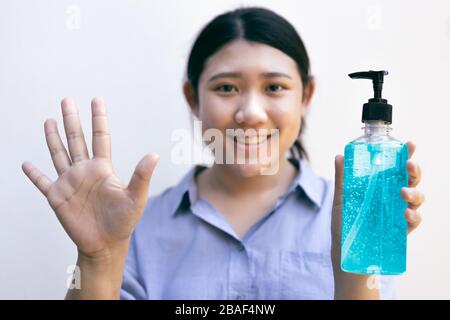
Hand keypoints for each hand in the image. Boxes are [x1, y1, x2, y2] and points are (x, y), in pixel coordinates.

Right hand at [22, 97, 158, 259]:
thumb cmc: (123, 221)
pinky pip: (43, 182)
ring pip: (59, 154)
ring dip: (53, 138)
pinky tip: (26, 164)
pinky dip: (34, 174)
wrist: (106, 243)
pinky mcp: (57, 197)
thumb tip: (155, 154)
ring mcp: (70, 182)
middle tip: (67, 100)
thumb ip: (142, 175)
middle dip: (72, 120)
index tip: (96, 100)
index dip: (98, 119)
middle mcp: (85, 171)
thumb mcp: (135, 197)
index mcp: (103, 168)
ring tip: (49, 120)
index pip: (100, 137)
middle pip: (76, 140)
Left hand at [332, 141, 423, 247]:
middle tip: (409, 165)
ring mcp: (399, 213)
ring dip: (414, 193)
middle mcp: (393, 197)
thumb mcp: (342, 200)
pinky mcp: (401, 230)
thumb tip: (340, 156)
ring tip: (403, 193)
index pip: (397, 167)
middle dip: (414, 170)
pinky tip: (406, 214)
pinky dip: (413, 216)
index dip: (406, 154)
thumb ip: (342, 179)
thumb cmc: (345, 224)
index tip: (410, 144)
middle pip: (411, 179)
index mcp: (381, 186)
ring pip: (417, 198)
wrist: (346, 253)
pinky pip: (414, 221)